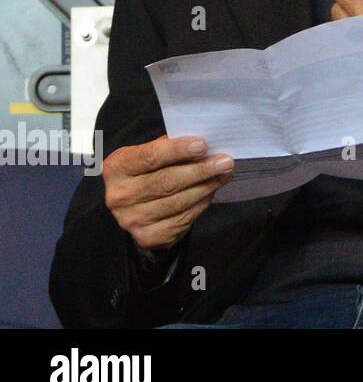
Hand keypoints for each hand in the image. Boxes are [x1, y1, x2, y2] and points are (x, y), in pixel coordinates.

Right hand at [103, 135, 232, 251]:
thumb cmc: (147, 171)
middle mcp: (119, 196)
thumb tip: (204, 145)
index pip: (149, 157)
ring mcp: (132, 220)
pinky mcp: (148, 237)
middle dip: (200, 171)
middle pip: (166, 182)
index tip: (203, 145)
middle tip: (225, 162)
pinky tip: (211, 192)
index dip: (178, 150)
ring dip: (206, 187)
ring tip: (225, 174)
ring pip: (178, 202)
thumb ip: (169, 147)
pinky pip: (182, 219)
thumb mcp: (148, 153)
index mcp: (117, 168)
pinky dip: (201, 204)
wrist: (134, 205)